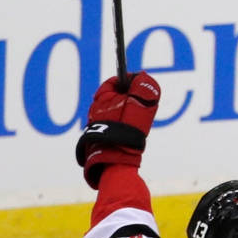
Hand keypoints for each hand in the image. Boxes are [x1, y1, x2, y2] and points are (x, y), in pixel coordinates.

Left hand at [74, 72, 160, 188]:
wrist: (114, 161)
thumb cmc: (126, 132)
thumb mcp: (139, 105)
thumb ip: (142, 88)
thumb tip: (143, 76)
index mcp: (101, 99)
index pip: (114, 82)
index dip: (128, 81)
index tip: (141, 85)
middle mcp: (95, 110)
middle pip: (114, 97)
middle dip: (129, 99)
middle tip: (142, 106)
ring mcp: (96, 124)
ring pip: (114, 113)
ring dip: (126, 114)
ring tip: (136, 123)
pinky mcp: (99, 138)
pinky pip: (113, 126)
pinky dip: (122, 126)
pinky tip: (129, 134)